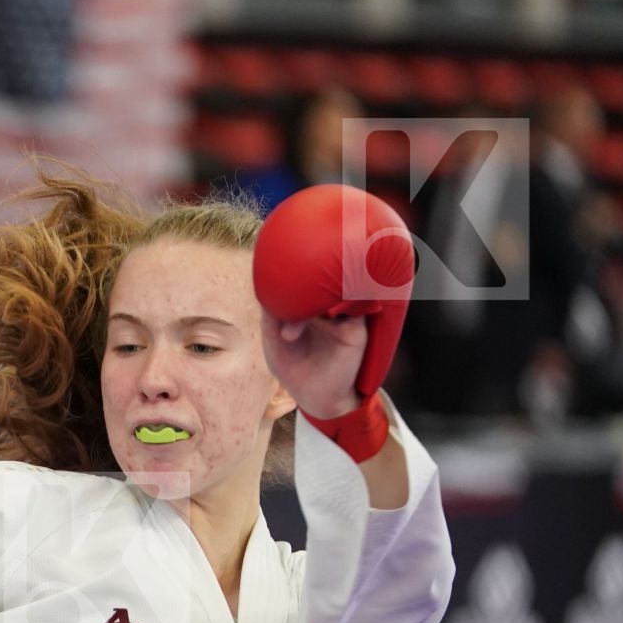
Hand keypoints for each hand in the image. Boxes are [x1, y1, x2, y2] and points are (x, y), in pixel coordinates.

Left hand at [252, 184, 412, 417]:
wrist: (318, 399)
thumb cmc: (294, 367)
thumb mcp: (275, 341)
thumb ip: (272, 316)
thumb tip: (266, 291)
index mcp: (312, 305)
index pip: (310, 275)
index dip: (307, 252)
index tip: (294, 227)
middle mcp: (331, 305)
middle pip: (336, 272)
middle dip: (336, 248)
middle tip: (332, 224)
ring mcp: (346, 316)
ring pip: (346, 285)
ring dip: (341, 269)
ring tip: (336, 250)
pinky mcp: (356, 330)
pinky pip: (354, 308)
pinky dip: (347, 297)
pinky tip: (336, 292)